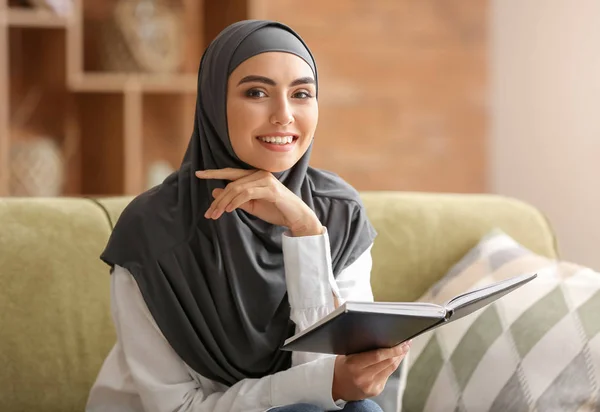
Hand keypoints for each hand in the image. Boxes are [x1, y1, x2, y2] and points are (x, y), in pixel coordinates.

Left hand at [195, 168, 322, 236]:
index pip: (231, 172)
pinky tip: (228, 210)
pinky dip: (235, 202)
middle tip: (208, 212)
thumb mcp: (251, 206)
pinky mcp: (270, 189)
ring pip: (237, 188)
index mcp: (254, 176)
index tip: (198, 174)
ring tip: (215, 214)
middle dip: (217, 198)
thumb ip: (235, 200)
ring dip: (223, 202)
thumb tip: (215, 192)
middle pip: (231, 181)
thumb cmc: (275, 211)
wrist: (296, 217)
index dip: (214, 173)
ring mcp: (265, 180)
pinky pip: (247, 193)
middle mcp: (259, 174)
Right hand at [332, 341, 411, 401]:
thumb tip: (382, 337)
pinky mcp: (376, 390)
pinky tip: (395, 359)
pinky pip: (388, 375)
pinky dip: (392, 366)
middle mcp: (362, 376)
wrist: (335, 387)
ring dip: (399, 358)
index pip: (378, 355)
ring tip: (404, 349)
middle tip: (407, 342)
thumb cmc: (341, 367)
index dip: (393, 349)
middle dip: (399, 352)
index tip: (402, 343)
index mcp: (353, 365)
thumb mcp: (346, 355)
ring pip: (390, 369)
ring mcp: (370, 385)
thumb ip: (362, 348)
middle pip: (388, 362)